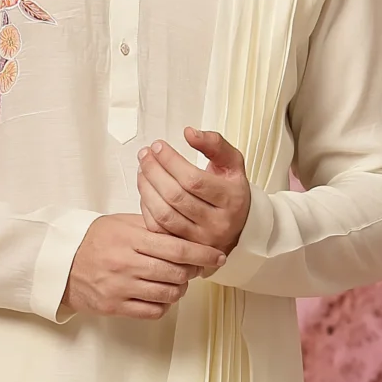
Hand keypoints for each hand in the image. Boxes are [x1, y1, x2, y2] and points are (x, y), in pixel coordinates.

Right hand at [62, 213, 223, 320]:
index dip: (202, 253)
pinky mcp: (115, 306)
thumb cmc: (96, 241)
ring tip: (176, 281)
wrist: (61, 263)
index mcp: (130, 238)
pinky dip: (164, 304)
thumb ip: (152, 226)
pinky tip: (161, 295)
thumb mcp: (121, 223)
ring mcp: (120, 287)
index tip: (218, 256)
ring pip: (168, 294)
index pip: (176, 247)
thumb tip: (186, 230)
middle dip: (192, 271)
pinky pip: (153, 311)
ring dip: (180, 289)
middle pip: (176, 273)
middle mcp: (126, 263)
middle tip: (193, 268)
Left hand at [137, 126, 251, 257]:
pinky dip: (147, 207)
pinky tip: (146, 190)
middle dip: (154, 171)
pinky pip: (158, 229)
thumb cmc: (231, 190)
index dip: (171, 161)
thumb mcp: (232, 163)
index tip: (158, 146)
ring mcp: (200, 240)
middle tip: (145, 155)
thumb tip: (189, 133)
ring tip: (142, 169)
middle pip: (176, 196)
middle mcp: (218, 223)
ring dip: (147, 188)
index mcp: (232, 199)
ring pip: (164, 214)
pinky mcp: (185, 249)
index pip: (194, 180)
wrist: (239, 225)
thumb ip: (214, 144)